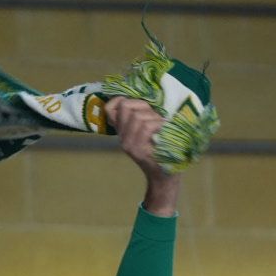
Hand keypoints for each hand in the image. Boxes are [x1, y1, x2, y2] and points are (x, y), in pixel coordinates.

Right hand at [107, 98, 179, 214]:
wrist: (165, 176)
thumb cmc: (162, 150)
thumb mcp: (149, 129)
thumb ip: (142, 116)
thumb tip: (140, 99)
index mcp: (123, 131)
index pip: (110, 108)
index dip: (121, 100)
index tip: (138, 104)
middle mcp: (122, 137)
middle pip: (126, 107)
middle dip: (144, 107)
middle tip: (156, 119)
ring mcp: (128, 144)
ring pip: (137, 116)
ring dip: (154, 117)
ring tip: (162, 126)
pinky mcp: (137, 150)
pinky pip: (146, 126)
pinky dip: (158, 124)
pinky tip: (164, 130)